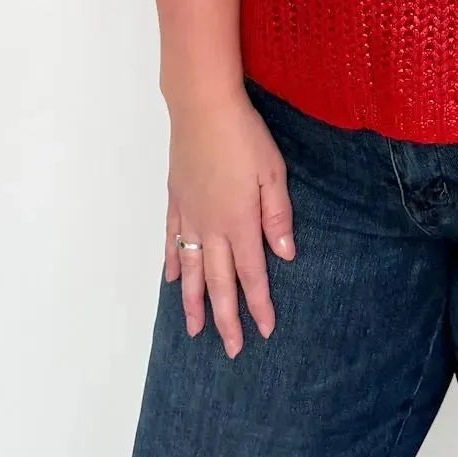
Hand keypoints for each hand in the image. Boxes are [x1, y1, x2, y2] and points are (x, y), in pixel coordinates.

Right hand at [164, 90, 296, 353]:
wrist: (203, 107)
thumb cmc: (245, 136)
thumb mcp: (273, 172)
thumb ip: (277, 215)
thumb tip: (285, 254)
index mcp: (240, 221)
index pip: (251, 274)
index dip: (259, 305)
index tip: (264, 331)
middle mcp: (212, 226)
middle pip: (218, 282)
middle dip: (225, 318)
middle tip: (231, 349)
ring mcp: (189, 215)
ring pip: (191, 269)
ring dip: (193, 302)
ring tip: (193, 330)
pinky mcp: (175, 200)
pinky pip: (172, 240)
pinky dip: (173, 262)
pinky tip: (173, 279)